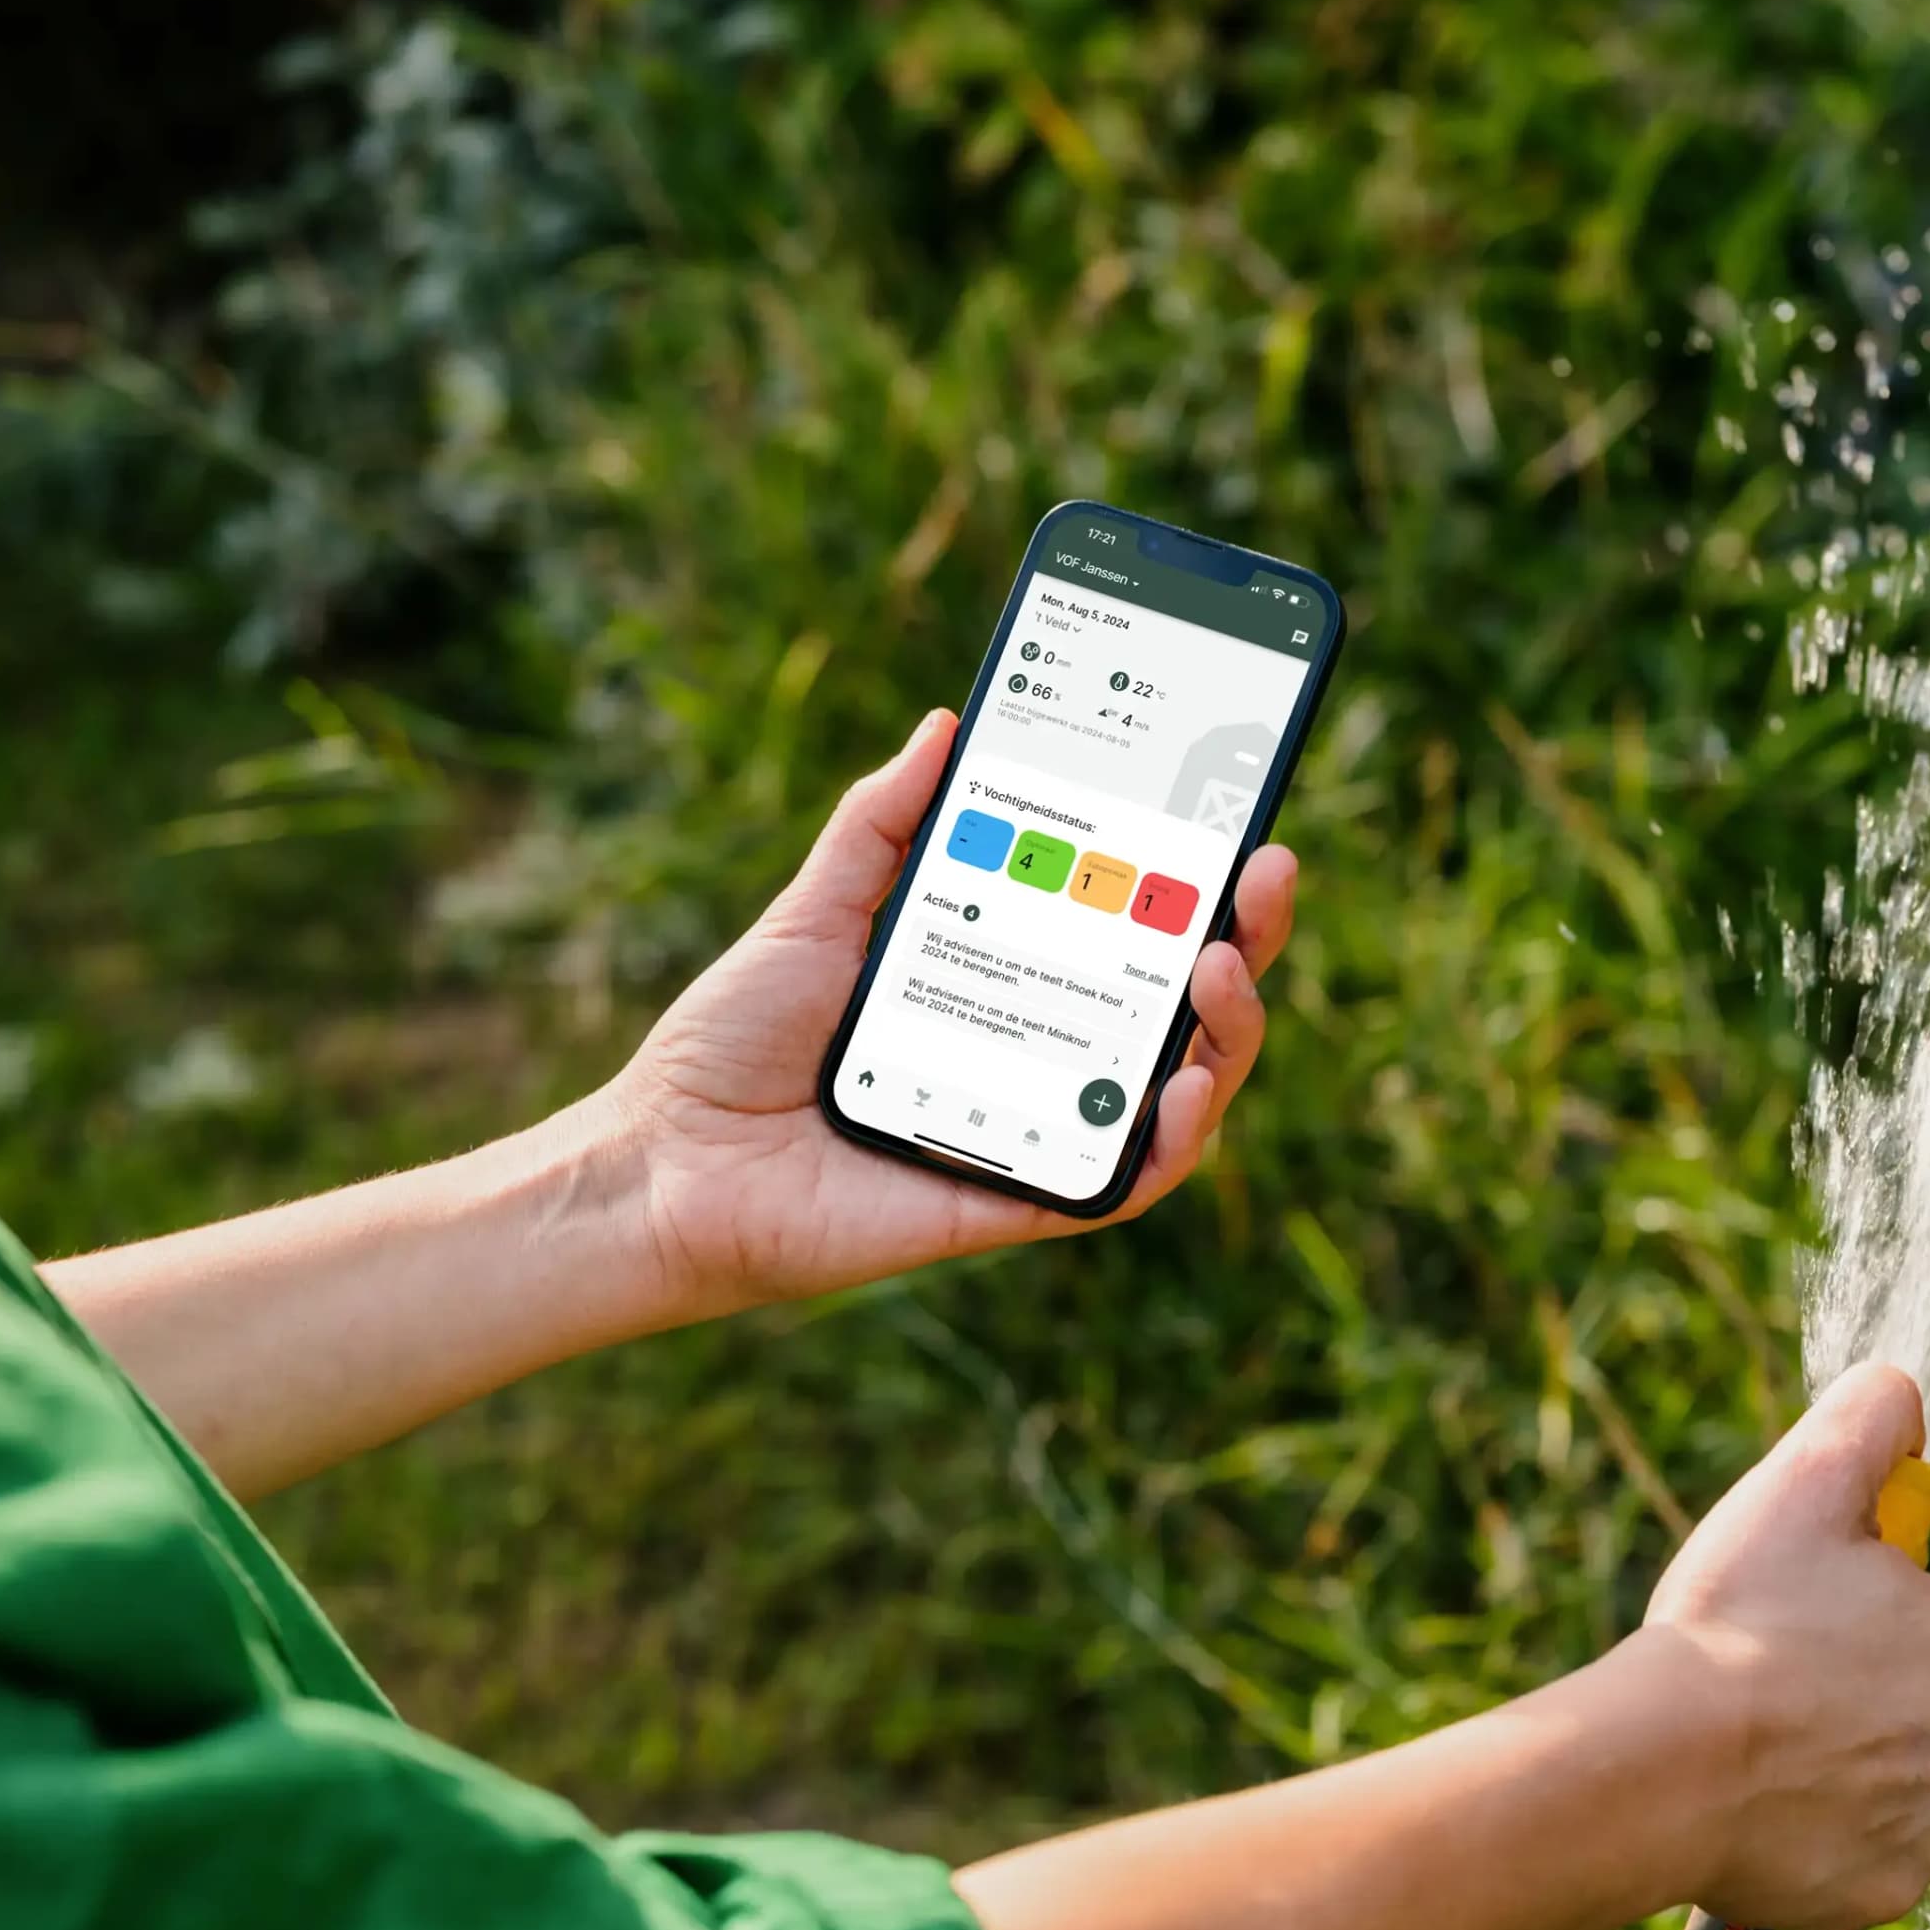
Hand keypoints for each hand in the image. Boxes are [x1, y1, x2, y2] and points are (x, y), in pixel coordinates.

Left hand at [579, 709, 1299, 1321]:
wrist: (664, 1160)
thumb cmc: (733, 1046)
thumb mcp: (816, 913)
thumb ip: (882, 826)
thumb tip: (945, 725)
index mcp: (1009, 983)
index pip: (1130, 926)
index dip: (1200, 875)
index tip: (1239, 805)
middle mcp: (1040, 1058)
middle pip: (1182, 1001)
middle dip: (1250, 932)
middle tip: (1266, 868)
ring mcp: (1037, 1132)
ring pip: (1182, 1091)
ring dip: (1231, 1028)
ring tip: (1224, 962)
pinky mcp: (1016, 1204)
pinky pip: (1123, 1181)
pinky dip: (1171, 1138)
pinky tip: (1182, 1081)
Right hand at [1602, 1362, 1929, 1929]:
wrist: (1666, 1768)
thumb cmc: (1741, 1622)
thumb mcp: (1804, 1483)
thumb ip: (1870, 1417)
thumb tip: (1900, 1388)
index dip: (1877, 1613)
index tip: (1812, 1612)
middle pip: (1928, 1712)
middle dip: (1867, 1697)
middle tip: (1776, 1677)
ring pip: (1894, 1787)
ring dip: (1842, 1768)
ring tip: (1756, 1741)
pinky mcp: (1876, 1899)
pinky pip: (1853, 1857)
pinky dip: (1814, 1837)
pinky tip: (1755, 1805)